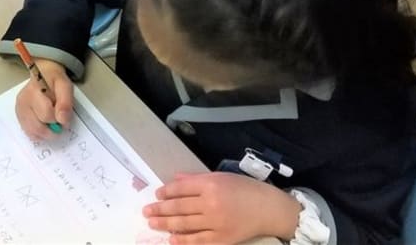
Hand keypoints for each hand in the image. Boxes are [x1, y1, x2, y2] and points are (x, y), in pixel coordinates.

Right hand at [14, 58, 73, 139]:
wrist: (42, 75)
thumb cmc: (54, 81)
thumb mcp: (65, 85)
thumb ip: (65, 102)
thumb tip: (62, 120)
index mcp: (34, 90)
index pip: (47, 115)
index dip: (59, 119)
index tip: (65, 116)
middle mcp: (23, 101)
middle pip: (38, 127)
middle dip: (52, 127)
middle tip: (59, 120)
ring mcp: (19, 109)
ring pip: (32, 132)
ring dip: (46, 133)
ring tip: (52, 123)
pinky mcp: (18, 116)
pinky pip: (29, 133)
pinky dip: (39, 134)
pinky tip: (44, 126)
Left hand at [143, 172, 300, 244]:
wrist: (269, 209)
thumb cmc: (245, 189)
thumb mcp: (222, 177)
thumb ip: (197, 179)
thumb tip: (175, 180)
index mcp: (211, 184)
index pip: (181, 188)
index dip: (166, 192)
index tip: (157, 194)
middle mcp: (211, 203)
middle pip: (179, 207)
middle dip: (160, 209)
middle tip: (146, 211)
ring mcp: (216, 222)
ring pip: (184, 224)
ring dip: (165, 224)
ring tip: (152, 223)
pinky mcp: (222, 238)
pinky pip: (198, 241)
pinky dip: (184, 241)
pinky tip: (172, 239)